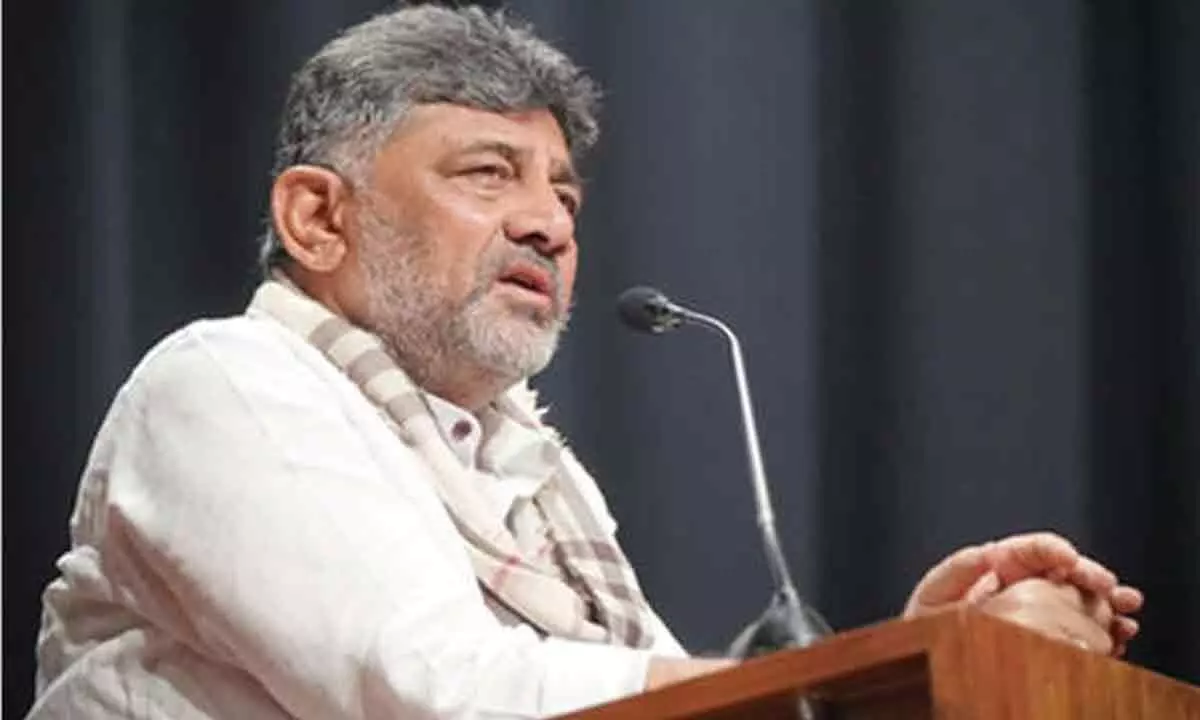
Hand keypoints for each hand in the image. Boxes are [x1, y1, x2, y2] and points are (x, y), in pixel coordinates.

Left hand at [902, 532, 1142, 654]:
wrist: (930, 652)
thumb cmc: (929, 619)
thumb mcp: (936, 591)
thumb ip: (958, 569)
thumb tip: (987, 554)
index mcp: (999, 564)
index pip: (1032, 549)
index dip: (1053, 549)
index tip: (1069, 558)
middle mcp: (1024, 582)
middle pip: (1065, 571)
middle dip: (1091, 575)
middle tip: (1110, 587)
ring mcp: (1038, 607)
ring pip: (1080, 598)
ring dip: (1106, 602)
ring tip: (1126, 610)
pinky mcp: (1047, 634)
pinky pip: (1081, 628)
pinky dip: (1103, 631)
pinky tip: (1120, 636)